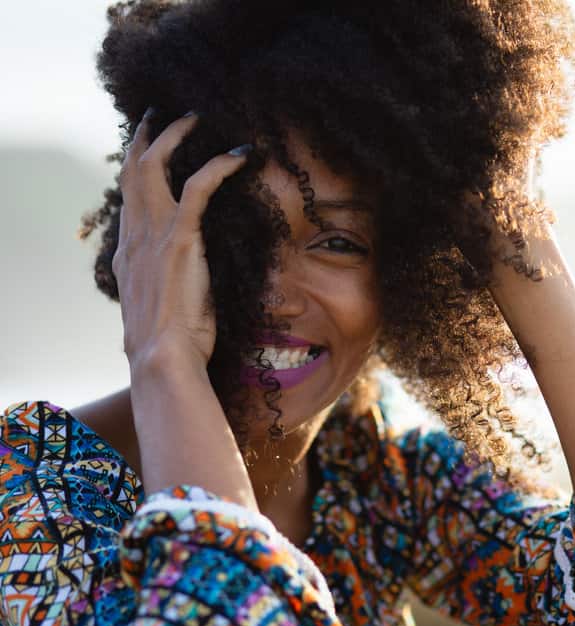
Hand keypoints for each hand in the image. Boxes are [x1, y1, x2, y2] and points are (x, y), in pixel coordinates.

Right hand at [113, 109, 250, 369]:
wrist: (162, 356)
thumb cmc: (169, 344)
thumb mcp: (162, 307)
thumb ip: (167, 286)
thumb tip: (183, 284)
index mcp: (129, 252)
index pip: (129, 198)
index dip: (136, 170)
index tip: (145, 152)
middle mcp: (135, 235)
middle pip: (131, 171)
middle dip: (144, 139)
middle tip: (158, 116)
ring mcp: (154, 233)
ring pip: (155, 166)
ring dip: (175, 136)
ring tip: (193, 118)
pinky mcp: (181, 237)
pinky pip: (200, 185)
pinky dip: (220, 164)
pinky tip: (241, 155)